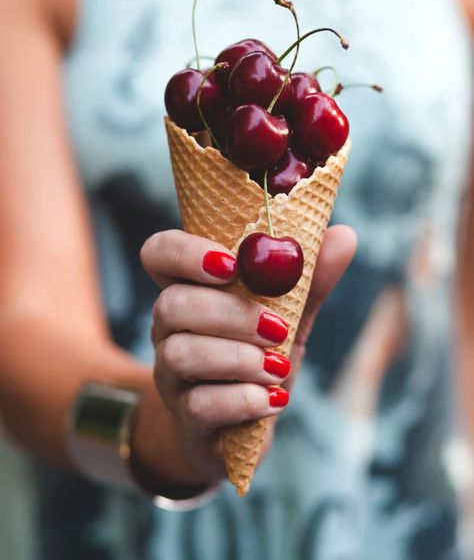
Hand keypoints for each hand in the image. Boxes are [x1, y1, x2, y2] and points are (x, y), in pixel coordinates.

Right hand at [138, 225, 355, 489]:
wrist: (246, 430)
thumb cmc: (262, 357)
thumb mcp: (291, 316)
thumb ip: (311, 279)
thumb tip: (343, 235)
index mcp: (192, 289)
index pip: (159, 253)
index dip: (185, 252)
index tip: (232, 263)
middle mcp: (170, 328)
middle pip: (171, 304)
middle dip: (229, 313)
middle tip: (277, 327)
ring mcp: (171, 375)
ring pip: (179, 354)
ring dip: (237, 358)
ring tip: (277, 368)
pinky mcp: (184, 418)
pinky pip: (198, 406)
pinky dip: (241, 401)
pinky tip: (272, 400)